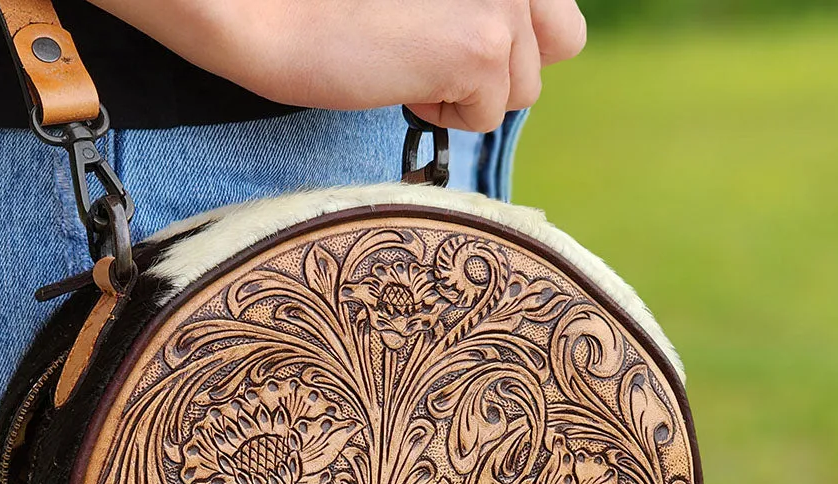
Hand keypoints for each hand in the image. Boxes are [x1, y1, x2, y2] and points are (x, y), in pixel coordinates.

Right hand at [89, 0, 585, 131]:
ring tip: (409, 65)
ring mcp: (505, 2)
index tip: (452, 40)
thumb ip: (478, 1)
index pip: (558, 11)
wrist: (275, 15)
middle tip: (443, 58)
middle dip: (509, 64)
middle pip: (562, 44)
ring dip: (469, 93)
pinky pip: (487, 116)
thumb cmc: (336, 5)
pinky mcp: (480, 49)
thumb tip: (523, 45)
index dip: (511, 35)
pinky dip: (444, 118)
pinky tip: (401, 84)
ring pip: (524, 88)